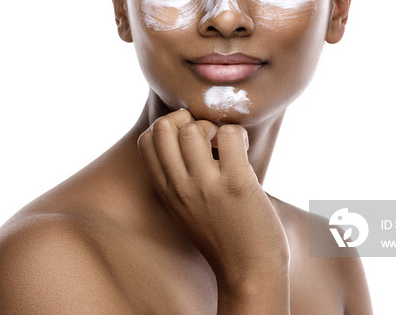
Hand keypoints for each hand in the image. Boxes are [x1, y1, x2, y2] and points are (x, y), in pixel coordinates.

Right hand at [138, 110, 289, 300]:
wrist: (248, 274)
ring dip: (214, 128)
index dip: (169, 128)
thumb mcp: (185, 210)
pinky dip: (239, 135)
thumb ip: (178, 179)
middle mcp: (180, 186)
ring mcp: (206, 185)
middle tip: (208, 138)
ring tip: (227, 148)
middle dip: (188, 119)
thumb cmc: (223, 239)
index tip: (190, 140)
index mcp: (166, 191)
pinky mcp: (236, 184)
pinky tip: (243, 154)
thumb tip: (186, 139)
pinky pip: (230, 134)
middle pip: (164, 126)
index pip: (147, 140)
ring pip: (195, 128)